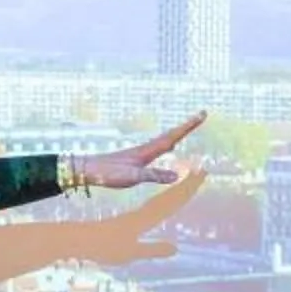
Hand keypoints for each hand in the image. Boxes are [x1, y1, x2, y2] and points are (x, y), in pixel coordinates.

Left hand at [71, 111, 207, 191]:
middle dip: (187, 126)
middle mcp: (146, 148)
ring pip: (165, 140)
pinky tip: (168, 147)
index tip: (202, 114)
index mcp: (148, 151)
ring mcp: (140, 152)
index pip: (173, 137)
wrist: (88, 169)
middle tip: (201, 115)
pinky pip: (158, 147)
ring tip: (189, 127)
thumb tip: (176, 176)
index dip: (188, 126)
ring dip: (178, 133)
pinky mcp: (135, 157)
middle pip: (171, 135)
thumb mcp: (133, 177)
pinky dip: (168, 143)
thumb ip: (153, 176)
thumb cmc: (109, 173)